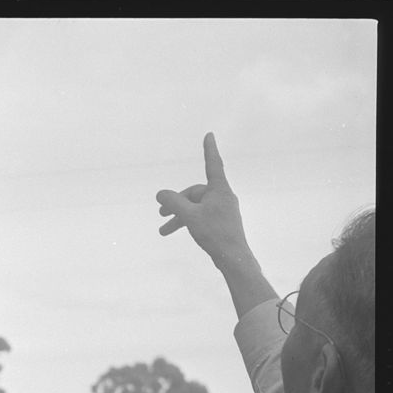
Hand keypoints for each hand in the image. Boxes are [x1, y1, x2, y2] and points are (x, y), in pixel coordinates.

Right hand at [155, 133, 251, 269]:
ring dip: (179, 217)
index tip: (209, 135)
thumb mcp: (189, 216)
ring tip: (163, 231)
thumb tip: (160, 193)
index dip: (209, 149)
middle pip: (195, 194)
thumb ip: (173, 203)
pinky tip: (178, 232)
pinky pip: (201, 217)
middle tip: (160, 214)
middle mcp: (222, 196)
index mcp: (219, 189)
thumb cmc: (214, 233)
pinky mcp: (221, 223)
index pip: (213, 164)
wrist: (232, 257)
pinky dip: (188, 222)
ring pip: (196, 208)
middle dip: (176, 203)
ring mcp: (222, 210)